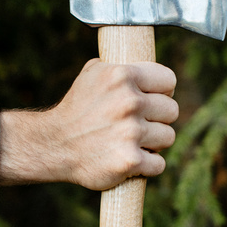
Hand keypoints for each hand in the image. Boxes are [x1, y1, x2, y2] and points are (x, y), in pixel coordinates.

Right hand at [0, 59, 177, 189]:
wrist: (54, 144)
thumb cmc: (77, 108)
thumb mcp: (92, 74)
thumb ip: (121, 67)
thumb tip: (144, 60)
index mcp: (122, 76)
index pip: (169, 81)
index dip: (163, 91)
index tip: (154, 99)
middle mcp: (129, 102)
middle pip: (172, 111)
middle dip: (158, 118)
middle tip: (140, 124)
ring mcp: (130, 133)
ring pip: (168, 137)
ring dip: (154, 143)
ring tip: (133, 142)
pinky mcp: (130, 161)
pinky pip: (158, 164)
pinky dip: (148, 166)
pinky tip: (132, 160)